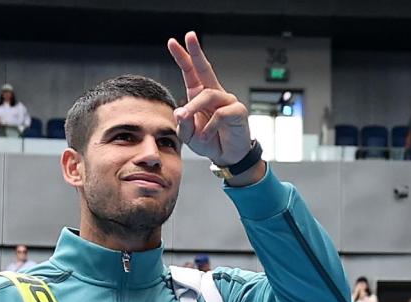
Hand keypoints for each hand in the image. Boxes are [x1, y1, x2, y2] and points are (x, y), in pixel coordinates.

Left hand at [167, 32, 252, 166]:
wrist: (227, 157)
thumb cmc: (209, 142)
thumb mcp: (189, 135)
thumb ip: (183, 124)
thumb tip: (181, 112)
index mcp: (199, 95)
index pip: (190, 72)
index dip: (183, 57)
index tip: (173, 42)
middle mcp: (213, 94)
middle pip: (205, 68)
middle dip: (196, 52)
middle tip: (189, 36)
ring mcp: (227, 101)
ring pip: (208, 95)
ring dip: (194, 108)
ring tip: (189, 122)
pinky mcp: (238, 111)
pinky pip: (221, 114)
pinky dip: (210, 126)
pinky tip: (207, 136)